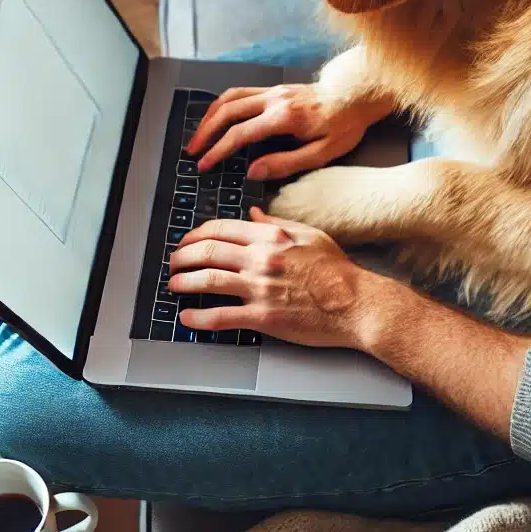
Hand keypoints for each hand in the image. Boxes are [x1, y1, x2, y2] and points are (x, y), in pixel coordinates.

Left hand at [168, 209, 382, 347]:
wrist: (356, 303)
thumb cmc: (337, 271)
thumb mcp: (309, 235)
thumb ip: (276, 223)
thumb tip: (254, 214)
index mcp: (271, 237)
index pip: (221, 228)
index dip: (196, 234)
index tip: (187, 241)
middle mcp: (260, 259)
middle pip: (206, 251)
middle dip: (181, 256)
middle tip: (174, 263)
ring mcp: (259, 288)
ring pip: (206, 280)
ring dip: (182, 282)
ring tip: (174, 285)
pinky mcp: (262, 317)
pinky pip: (220, 316)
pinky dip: (197, 317)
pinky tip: (188, 317)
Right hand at [185, 85, 392, 180]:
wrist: (356, 94)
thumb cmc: (344, 125)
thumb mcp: (322, 153)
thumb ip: (286, 163)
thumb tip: (253, 172)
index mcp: (284, 118)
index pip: (240, 134)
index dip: (218, 150)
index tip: (204, 164)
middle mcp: (274, 99)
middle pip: (227, 111)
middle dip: (205, 132)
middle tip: (192, 151)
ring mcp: (273, 91)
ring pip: (230, 97)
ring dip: (210, 116)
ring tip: (199, 135)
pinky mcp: (275, 89)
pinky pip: (241, 93)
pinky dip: (223, 105)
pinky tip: (217, 118)